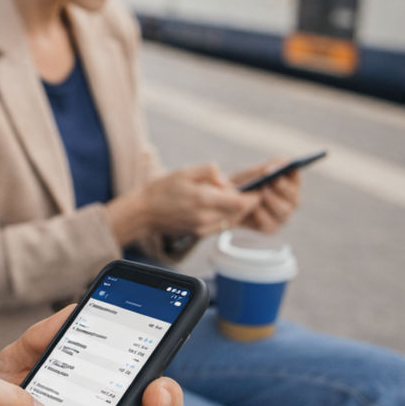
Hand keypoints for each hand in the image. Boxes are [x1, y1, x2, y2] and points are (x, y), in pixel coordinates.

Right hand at [135, 165, 258, 240]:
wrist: (144, 212)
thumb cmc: (163, 188)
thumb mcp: (185, 171)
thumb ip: (209, 171)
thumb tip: (226, 180)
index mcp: (202, 199)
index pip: (239, 202)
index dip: (253, 196)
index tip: (260, 188)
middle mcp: (204, 217)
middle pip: (239, 213)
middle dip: (250, 203)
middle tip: (258, 191)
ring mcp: (202, 228)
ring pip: (232, 221)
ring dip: (241, 211)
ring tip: (245, 198)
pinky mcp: (199, 233)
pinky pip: (222, 226)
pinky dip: (230, 217)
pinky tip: (229, 208)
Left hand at [231, 159, 301, 232]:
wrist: (226, 204)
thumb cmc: (242, 185)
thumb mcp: (251, 175)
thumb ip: (265, 169)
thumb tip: (281, 162)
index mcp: (289, 183)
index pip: (295, 176)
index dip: (291, 172)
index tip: (282, 167)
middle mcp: (290, 201)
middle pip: (294, 196)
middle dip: (284, 188)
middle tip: (273, 181)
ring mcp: (282, 216)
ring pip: (284, 210)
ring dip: (273, 201)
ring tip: (263, 193)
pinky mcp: (271, 228)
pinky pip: (270, 223)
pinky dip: (262, 215)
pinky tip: (254, 208)